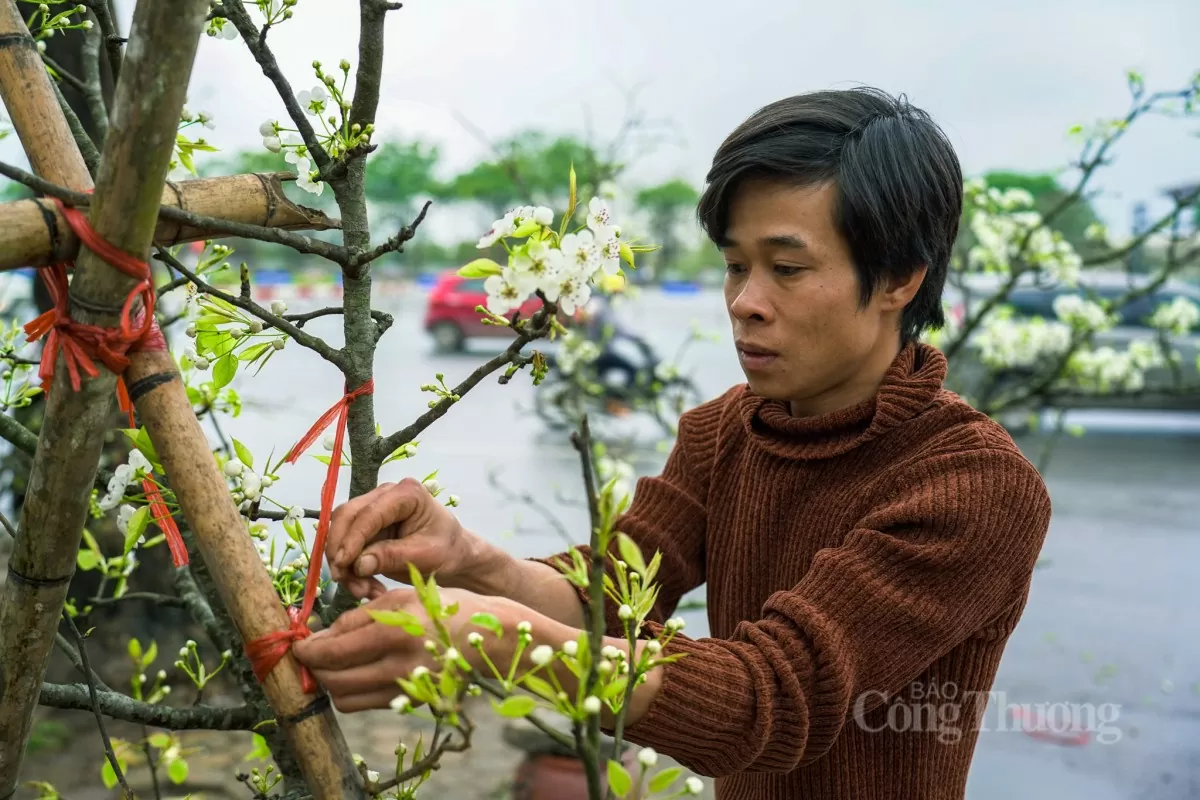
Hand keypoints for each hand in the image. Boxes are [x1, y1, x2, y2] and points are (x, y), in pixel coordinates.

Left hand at [292, 587, 515, 712]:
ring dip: (329, 682)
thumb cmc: (442, 608)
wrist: (486, 636)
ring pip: (344, 698)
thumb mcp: (400, 597)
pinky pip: (363, 704)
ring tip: (331, 663)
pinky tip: (354, 672)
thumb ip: (358, 617)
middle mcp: (396, 665)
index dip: (306, 649)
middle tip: (310, 652)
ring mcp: (403, 687)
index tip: (299, 642)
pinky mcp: (408, 700)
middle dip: (313, 667)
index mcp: (392, 632)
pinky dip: (349, 691)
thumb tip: (322, 635)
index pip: (332, 651)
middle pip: (332, 679)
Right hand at [326, 478, 475, 600]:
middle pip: (346, 517)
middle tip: (344, 580)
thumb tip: (358, 564)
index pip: (369, 513)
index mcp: (407, 493)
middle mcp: (385, 494)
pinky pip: (346, 546)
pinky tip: (364, 586)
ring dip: (344, 563)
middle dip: (341, 551)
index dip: (352, 539)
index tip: (343, 565)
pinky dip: (350, 568)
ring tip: (362, 590)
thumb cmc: (448, 551)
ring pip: (341, 532)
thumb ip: (391, 557)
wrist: (454, 556)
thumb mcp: (424, 556)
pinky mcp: (367, 527)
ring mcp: (374, 508)